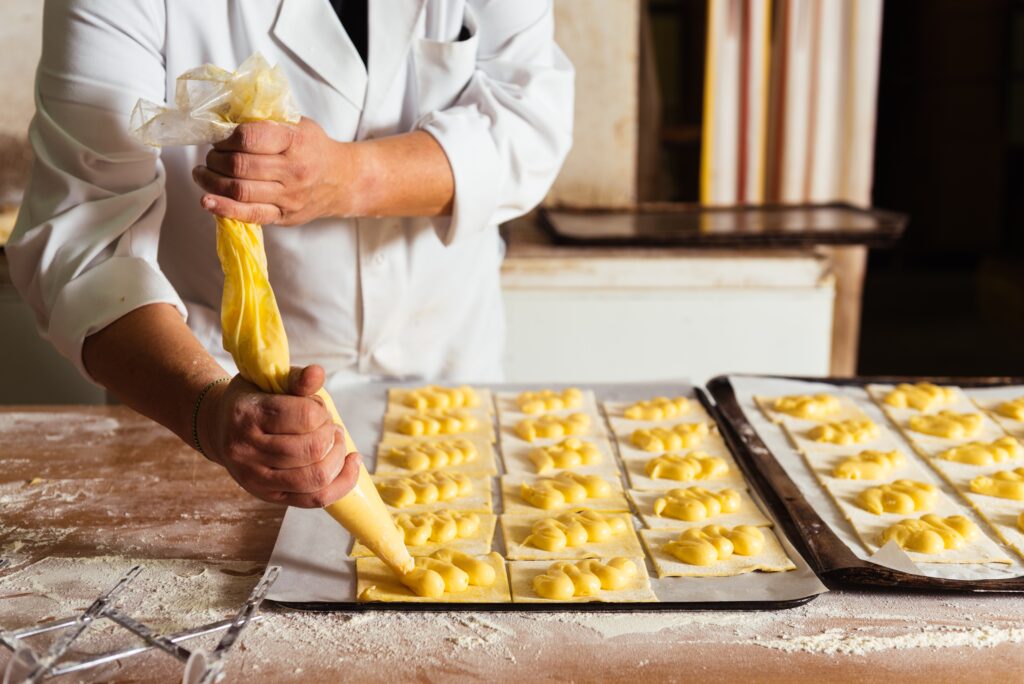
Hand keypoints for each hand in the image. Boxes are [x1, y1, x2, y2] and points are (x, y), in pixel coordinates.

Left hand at [192, 118, 362, 225]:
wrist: (343, 180)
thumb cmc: (314, 148)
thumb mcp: (297, 124)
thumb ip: (265, 121)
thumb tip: (222, 117)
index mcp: (296, 141)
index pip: (249, 138)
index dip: (225, 137)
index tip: (220, 138)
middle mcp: (293, 171)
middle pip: (239, 166)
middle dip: (215, 159)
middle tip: (211, 155)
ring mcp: (289, 197)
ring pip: (239, 190)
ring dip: (211, 181)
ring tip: (203, 173)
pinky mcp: (284, 216)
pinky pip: (249, 215)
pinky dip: (223, 208)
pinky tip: (207, 200)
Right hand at [197, 364, 360, 507]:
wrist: (218, 427)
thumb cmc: (252, 400)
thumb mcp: (267, 380)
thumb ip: (295, 377)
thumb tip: (317, 373)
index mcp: (247, 415)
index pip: (306, 417)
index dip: (322, 411)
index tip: (318, 407)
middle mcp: (247, 450)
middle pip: (313, 450)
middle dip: (332, 435)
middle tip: (328, 426)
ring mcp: (255, 478)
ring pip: (316, 477)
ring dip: (338, 457)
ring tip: (335, 443)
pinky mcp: (268, 496)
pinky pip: (314, 499)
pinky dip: (341, 483)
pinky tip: (351, 464)